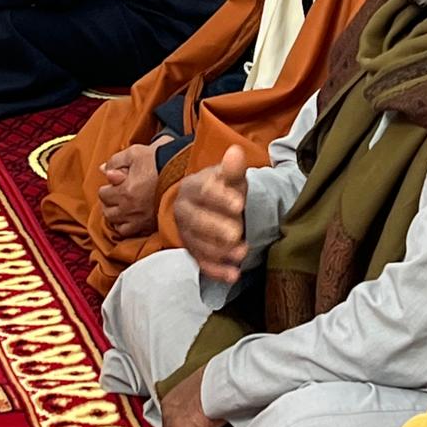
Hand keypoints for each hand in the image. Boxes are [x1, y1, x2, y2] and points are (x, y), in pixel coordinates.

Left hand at [98, 141, 168, 237]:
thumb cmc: (158, 160)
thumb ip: (115, 162)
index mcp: (126, 191)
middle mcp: (132, 209)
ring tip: (122, 207)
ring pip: (118, 226)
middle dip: (109, 203)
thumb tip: (103, 170)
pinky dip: (128, 226)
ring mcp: (142, 219)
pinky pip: (132, 233)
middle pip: (108, 213)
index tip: (114, 184)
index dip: (107, 188)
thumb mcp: (133, 154)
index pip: (103, 195)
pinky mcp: (152, 225)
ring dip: (117, 217)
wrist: (182, 169)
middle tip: (115, 195)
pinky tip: (131, 216)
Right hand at [172, 145, 248, 282]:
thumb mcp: (230, 178)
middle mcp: (183, 211)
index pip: (203, 191)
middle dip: (217, 228)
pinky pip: (201, 263)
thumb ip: (233, 169)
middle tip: (237, 233)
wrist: (214, 207)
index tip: (239, 204)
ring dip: (220, 251)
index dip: (220, 198)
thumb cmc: (224, 190)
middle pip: (197, 221)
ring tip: (243, 253)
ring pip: (198, 244)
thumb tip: (235, 152)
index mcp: (191, 188)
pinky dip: (217, 271)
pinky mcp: (192, 252)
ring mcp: (186, 233)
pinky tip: (233, 275)